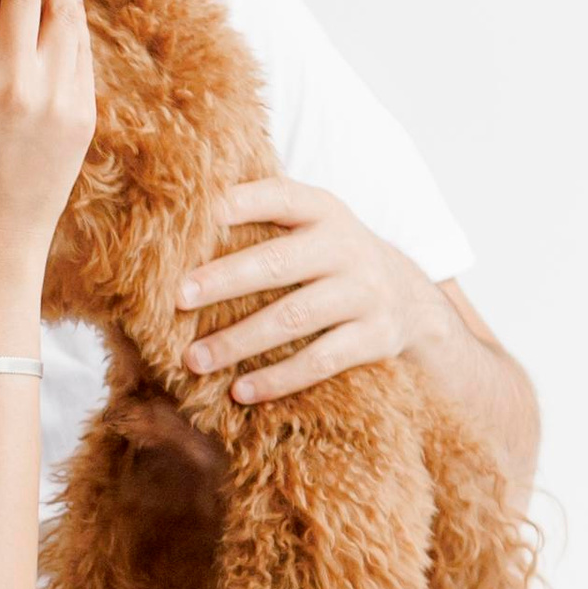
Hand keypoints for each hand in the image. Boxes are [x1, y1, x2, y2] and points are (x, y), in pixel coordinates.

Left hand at [175, 176, 449, 402]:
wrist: (410, 299)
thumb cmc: (330, 258)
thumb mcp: (310, 225)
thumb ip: (263, 217)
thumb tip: (177, 221)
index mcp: (322, 210)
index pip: (277, 197)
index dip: (238, 204)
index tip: (196, 217)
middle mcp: (346, 246)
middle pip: (277, 262)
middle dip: (223, 280)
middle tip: (177, 299)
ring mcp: (364, 293)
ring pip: (293, 318)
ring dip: (238, 341)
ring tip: (194, 359)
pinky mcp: (376, 337)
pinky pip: (320, 361)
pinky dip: (277, 378)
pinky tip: (239, 391)